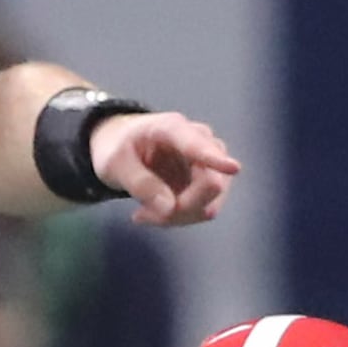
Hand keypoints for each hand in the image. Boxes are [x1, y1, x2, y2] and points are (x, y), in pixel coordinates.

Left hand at [90, 109, 241, 227]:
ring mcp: (210, 162)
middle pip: (210, 184)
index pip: (197, 146)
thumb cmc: (118, 149)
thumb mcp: (114, 164)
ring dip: (177, 217)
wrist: (124, 146)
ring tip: (143, 213)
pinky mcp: (210, 182)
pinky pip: (204, 210)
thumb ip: (140, 184)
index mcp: (173, 128)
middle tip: (140, 216)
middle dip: (180, 209)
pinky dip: (178, 218)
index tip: (233, 168)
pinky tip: (154, 211)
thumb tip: (170, 208)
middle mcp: (201, 141)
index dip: (215, 159)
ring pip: (210, 204)